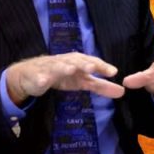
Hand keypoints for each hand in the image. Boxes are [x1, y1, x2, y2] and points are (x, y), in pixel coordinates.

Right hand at [5, 53, 121, 103]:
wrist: (32, 75)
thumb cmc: (62, 75)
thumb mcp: (82, 81)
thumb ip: (101, 86)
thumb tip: (122, 92)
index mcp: (78, 62)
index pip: (91, 62)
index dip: (101, 66)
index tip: (113, 72)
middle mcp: (65, 62)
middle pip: (75, 61)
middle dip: (83, 64)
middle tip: (92, 68)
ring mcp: (50, 68)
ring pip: (57, 66)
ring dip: (63, 67)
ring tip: (70, 69)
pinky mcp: (36, 75)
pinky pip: (38, 77)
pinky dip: (40, 78)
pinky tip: (43, 82)